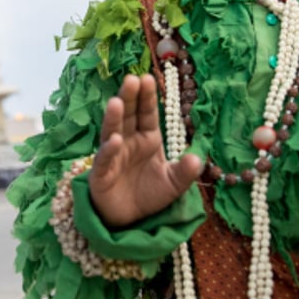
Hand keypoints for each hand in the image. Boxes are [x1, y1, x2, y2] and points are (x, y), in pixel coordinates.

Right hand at [89, 74, 202, 227]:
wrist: (128, 220)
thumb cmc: (148, 194)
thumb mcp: (173, 185)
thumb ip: (185, 173)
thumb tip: (197, 158)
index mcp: (147, 139)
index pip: (147, 114)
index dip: (147, 97)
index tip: (148, 78)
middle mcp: (128, 142)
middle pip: (128, 116)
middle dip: (130, 98)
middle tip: (132, 79)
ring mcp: (113, 156)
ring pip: (113, 132)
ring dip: (115, 117)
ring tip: (117, 102)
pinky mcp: (101, 174)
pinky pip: (105, 159)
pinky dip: (109, 150)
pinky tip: (115, 140)